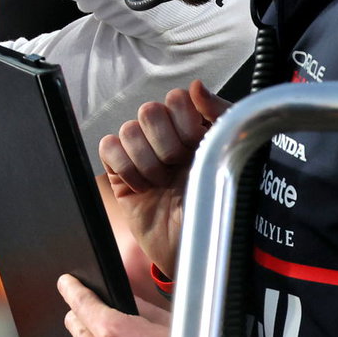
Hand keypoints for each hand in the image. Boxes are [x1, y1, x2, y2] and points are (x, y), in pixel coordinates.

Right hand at [97, 80, 228, 271]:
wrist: (200, 249)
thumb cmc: (220, 205)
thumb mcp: (229, 155)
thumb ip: (220, 114)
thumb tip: (195, 87)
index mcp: (193, 129)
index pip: (176, 99)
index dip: (183, 121)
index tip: (196, 144)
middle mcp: (167, 139)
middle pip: (149, 110)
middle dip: (165, 142)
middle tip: (177, 166)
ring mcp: (142, 156)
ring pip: (128, 129)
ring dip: (146, 159)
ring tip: (160, 182)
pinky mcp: (120, 174)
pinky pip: (107, 147)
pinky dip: (124, 166)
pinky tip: (140, 185)